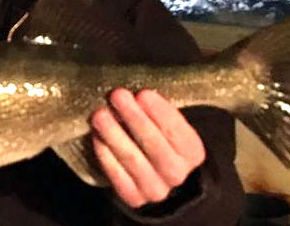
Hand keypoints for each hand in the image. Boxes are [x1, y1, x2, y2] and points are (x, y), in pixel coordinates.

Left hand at [91, 89, 205, 208]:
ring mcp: (155, 189)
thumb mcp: (169, 125)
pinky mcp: (133, 197)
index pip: (177, 131)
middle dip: (135, 118)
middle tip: (118, 96)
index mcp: (192, 152)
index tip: (143, 94)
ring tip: (100, 115)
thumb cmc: (161, 140)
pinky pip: (117, 176)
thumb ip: (158, 111)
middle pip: (155, 145)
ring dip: (114, 135)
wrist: (158, 177)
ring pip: (133, 160)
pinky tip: (97, 136)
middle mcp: (177, 173)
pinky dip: (105, 155)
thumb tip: (135, 92)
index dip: (160, 112)